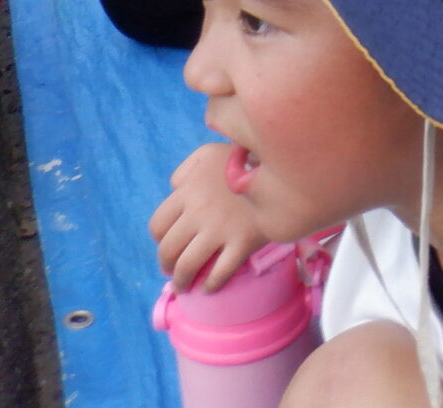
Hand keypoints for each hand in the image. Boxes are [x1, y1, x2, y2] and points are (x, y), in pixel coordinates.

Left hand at [150, 143, 269, 292]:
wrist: (284, 165)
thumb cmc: (243, 157)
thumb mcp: (209, 153)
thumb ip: (186, 169)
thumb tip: (174, 190)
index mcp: (188, 191)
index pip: (158, 225)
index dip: (159, 240)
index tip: (168, 245)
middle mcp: (198, 212)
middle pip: (168, 249)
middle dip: (167, 265)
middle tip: (172, 272)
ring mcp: (220, 229)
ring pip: (188, 265)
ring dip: (182, 281)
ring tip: (185, 287)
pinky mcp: (243, 242)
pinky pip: (220, 272)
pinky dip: (211, 285)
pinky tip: (209, 288)